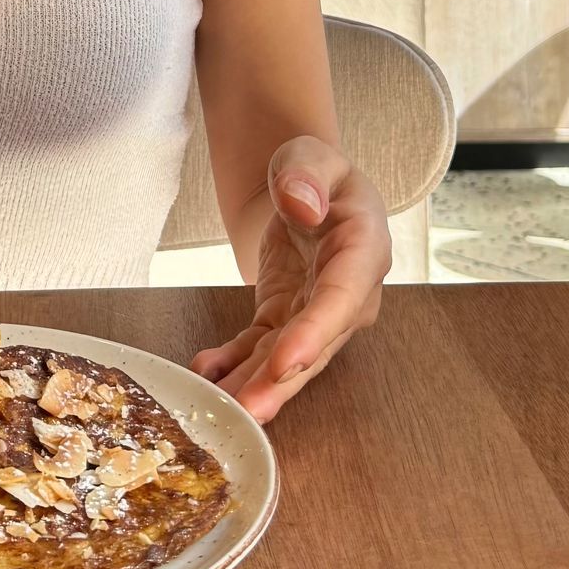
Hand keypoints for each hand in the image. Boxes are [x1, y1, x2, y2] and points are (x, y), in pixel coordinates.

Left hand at [191, 136, 388, 423]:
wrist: (304, 189)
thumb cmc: (315, 171)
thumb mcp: (311, 156)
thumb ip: (305, 175)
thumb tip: (300, 203)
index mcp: (363, 250)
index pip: (341, 298)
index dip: (315, 333)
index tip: (286, 362)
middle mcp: (347, 295)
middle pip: (316, 346)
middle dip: (282, 382)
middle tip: (250, 412)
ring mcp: (315, 314)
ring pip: (285, 359)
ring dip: (254, 387)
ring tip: (219, 410)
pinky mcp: (284, 320)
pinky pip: (258, 350)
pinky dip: (232, 365)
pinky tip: (206, 375)